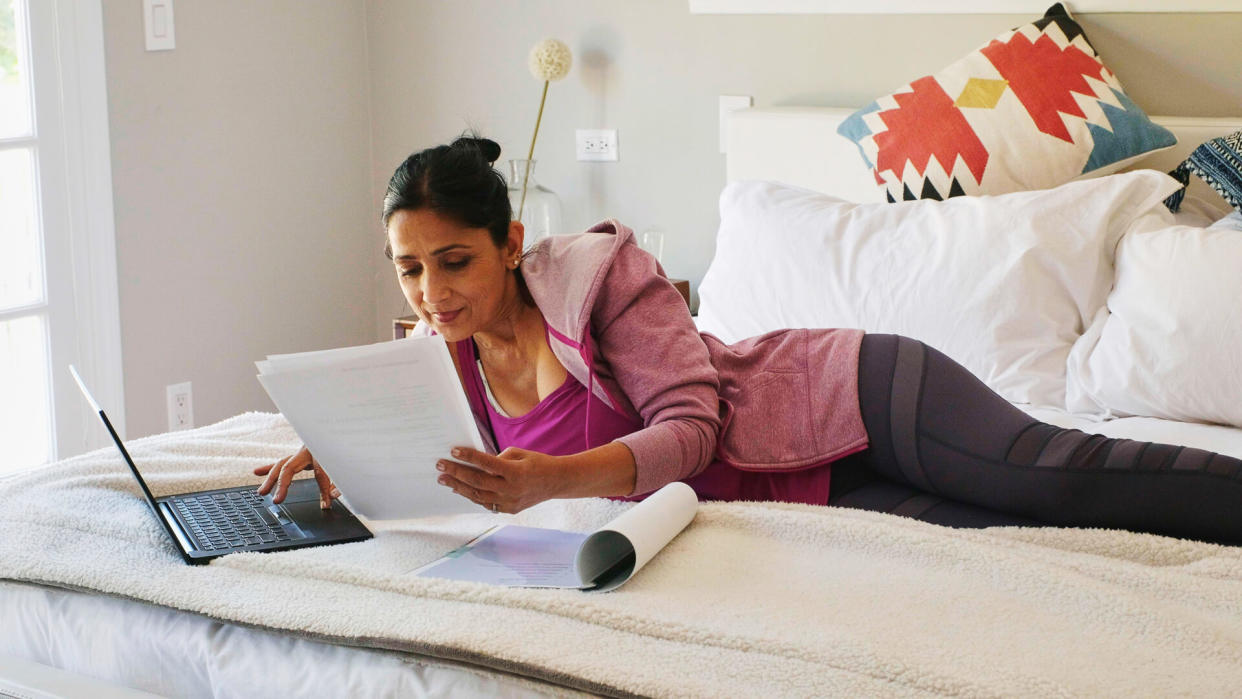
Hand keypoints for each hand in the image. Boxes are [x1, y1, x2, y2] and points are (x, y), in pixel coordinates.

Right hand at [254, 445, 339, 508]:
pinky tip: (257, 472)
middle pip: (289, 467)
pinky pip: (282, 463)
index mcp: (320, 450)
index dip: (324, 490)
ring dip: (270, 479)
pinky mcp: (300, 455)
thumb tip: (333, 496)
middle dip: (282, 484)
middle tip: (277, 500)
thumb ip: (341, 480)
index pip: (320, 473)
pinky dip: (269, 468)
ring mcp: (301, 452)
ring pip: (281, 465)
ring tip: (261, 491)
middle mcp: (307, 450)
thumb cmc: (341, 446)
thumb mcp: (345, 463)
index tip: (326, 504)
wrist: (338, 429)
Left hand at [436, 446, 564, 513]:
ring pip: (478, 496)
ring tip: (444, 479)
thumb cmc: (537, 463)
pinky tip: (460, 489)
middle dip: (456, 473)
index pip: (486, 464)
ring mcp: (510, 502)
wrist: (557, 482)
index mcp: (515, 472)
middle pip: (477, 482)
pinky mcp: (509, 510)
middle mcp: (511, 489)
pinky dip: (471, 496)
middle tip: (440, 466)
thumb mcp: (519, 453)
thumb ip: (498, 459)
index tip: (453, 450)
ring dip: (458, 487)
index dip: (468, 456)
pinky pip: (486, 503)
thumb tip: (476, 464)